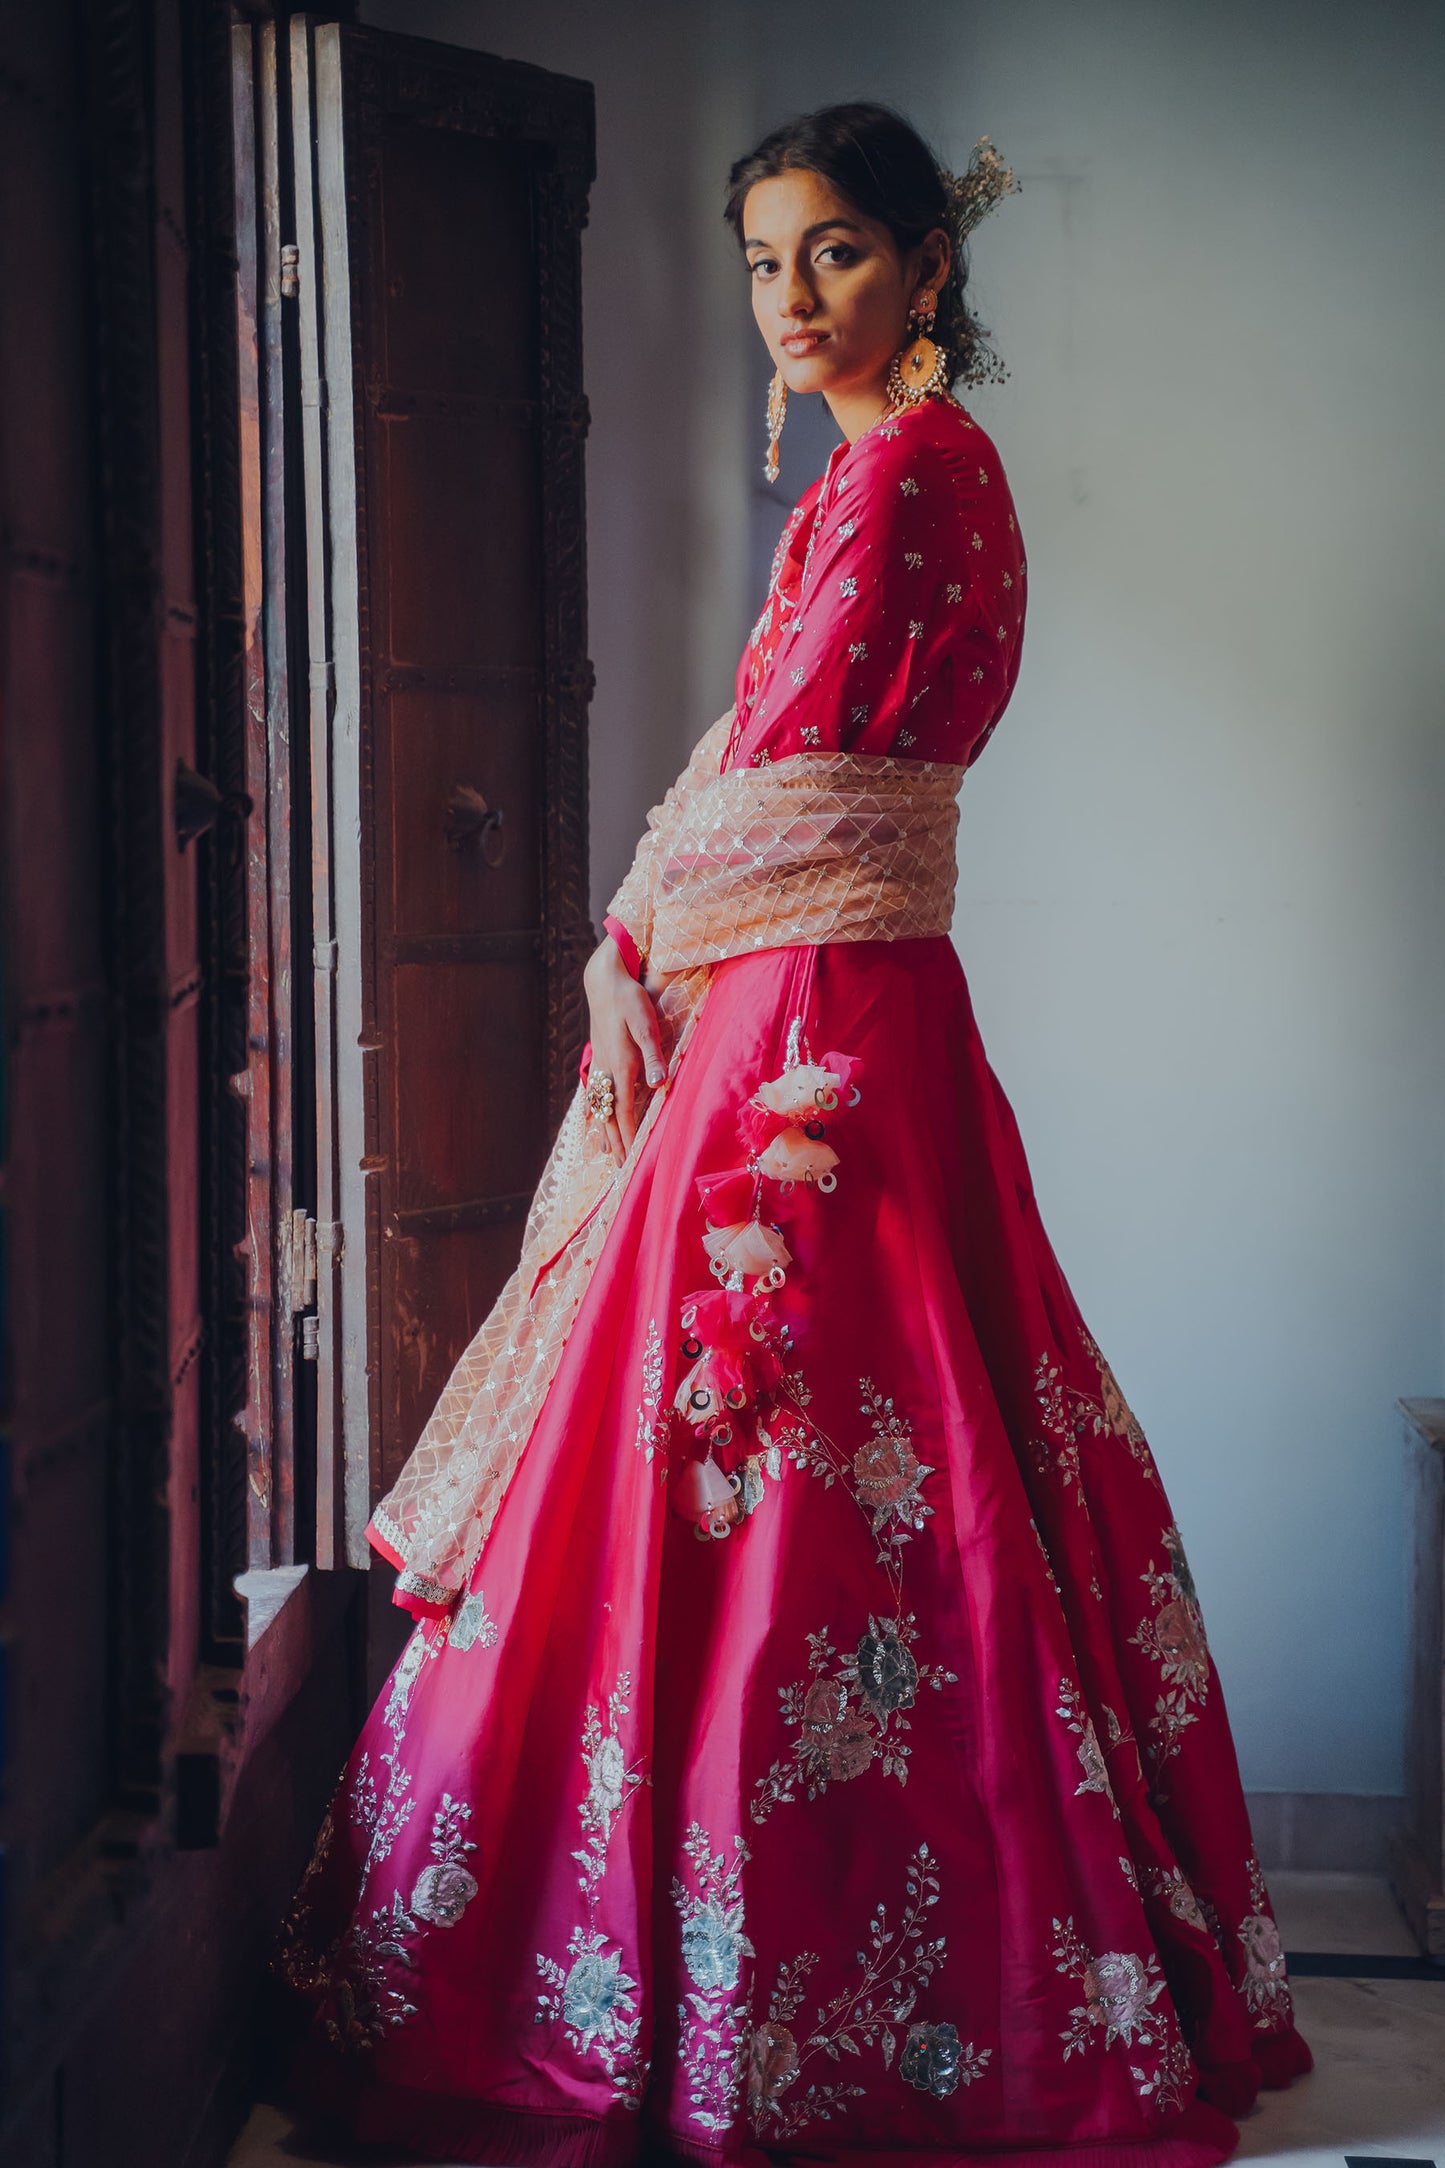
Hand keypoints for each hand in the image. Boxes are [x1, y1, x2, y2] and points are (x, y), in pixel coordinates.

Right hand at [582, 936, 666, 1166]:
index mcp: (621, 1067)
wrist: (604, 980)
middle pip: (609, 1115)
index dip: (627, 1138)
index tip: (628, 1162)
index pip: (623, 1112)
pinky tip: (596, 1117)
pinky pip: (596, 1092)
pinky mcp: (599, 1055)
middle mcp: (607, 1070)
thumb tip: (659, 1085)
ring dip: (604, 1131)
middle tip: (618, 1169)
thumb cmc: (629, 1000)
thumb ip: (653, 1056)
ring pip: (600, 1106)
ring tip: (605, 1152)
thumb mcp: (646, 1025)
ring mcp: (600, 1063)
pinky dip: (596, 1110)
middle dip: (614, 1143)